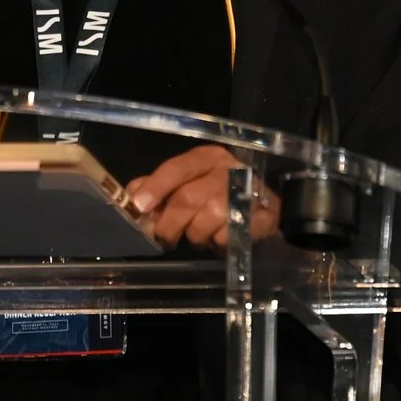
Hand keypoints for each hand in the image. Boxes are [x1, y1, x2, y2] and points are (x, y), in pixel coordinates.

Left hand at [124, 144, 280, 249]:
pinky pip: (224, 237)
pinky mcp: (258, 217)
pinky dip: (216, 243)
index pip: (177, 168)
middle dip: (169, 223)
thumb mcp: (192, 181)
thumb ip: (160, 185)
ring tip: (200, 234)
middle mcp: (226, 170)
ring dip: (196, 235)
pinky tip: (221, 237)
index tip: (139, 206)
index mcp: (207, 157)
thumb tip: (132, 196)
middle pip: (187, 199)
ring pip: (204, 222)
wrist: (268, 207)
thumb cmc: (221, 193)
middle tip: (165, 238)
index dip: (155, 187)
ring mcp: (244, 193)